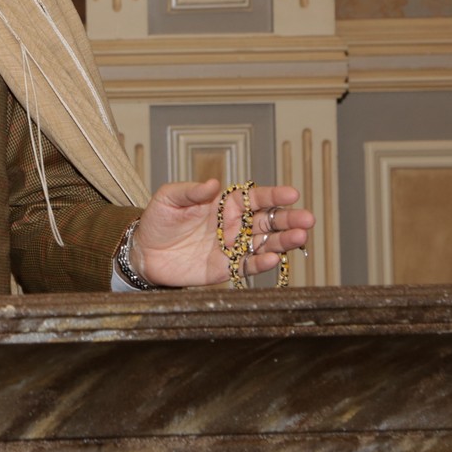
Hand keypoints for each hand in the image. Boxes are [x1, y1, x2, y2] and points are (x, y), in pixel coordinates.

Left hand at [128, 179, 314, 287]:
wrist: (144, 251)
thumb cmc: (158, 219)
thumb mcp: (169, 198)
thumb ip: (191, 191)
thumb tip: (212, 182)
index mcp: (225, 203)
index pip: (256, 197)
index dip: (274, 195)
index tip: (292, 193)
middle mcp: (235, 224)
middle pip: (269, 220)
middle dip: (289, 219)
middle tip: (307, 219)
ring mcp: (233, 247)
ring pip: (266, 243)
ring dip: (284, 241)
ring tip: (300, 237)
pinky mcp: (227, 268)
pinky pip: (248, 266)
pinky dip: (262, 263)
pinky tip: (274, 258)